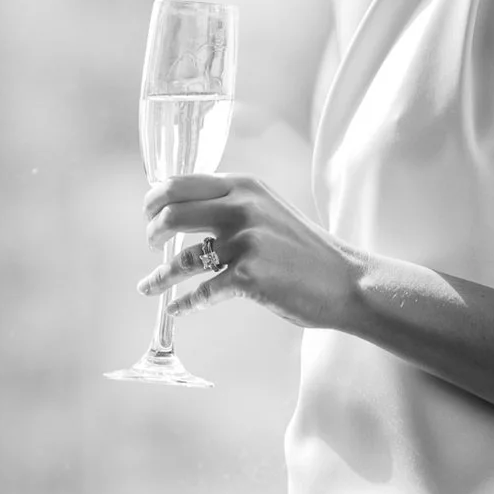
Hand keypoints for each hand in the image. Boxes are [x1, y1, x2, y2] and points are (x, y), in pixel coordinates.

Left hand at [144, 170, 361, 330]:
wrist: (345, 280)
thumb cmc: (304, 249)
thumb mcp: (268, 209)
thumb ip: (231, 205)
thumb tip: (183, 212)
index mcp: (243, 186)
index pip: (179, 183)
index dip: (154, 200)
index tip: (148, 215)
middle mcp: (241, 208)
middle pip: (171, 215)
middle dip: (151, 233)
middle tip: (150, 246)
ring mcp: (245, 242)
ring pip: (182, 259)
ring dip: (159, 277)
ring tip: (149, 286)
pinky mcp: (249, 276)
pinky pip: (202, 293)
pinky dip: (184, 304)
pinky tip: (176, 310)